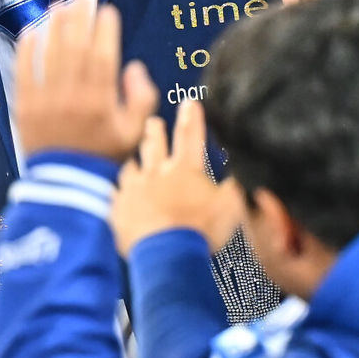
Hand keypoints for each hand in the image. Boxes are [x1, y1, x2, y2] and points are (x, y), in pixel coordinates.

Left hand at [15, 0, 158, 161]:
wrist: (67, 183)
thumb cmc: (104, 156)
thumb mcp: (135, 132)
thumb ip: (142, 98)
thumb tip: (133, 67)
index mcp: (102, 101)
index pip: (103, 55)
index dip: (105, 29)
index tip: (106, 10)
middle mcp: (73, 96)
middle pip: (75, 47)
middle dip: (79, 17)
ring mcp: (47, 100)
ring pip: (50, 54)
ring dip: (55, 26)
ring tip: (59, 5)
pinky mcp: (26, 106)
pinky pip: (24, 71)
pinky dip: (28, 49)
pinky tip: (32, 30)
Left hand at [111, 99, 245, 256]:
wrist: (165, 255)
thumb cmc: (201, 232)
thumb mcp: (230, 208)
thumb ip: (234, 188)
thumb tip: (243, 174)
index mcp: (186, 170)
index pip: (190, 136)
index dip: (192, 118)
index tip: (189, 102)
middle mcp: (157, 173)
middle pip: (154, 144)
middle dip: (154, 131)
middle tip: (152, 122)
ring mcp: (134, 189)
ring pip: (131, 167)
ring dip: (135, 161)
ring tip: (133, 160)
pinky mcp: (119, 208)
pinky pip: (115, 193)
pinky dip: (118, 191)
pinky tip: (118, 191)